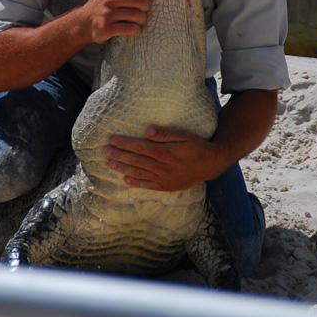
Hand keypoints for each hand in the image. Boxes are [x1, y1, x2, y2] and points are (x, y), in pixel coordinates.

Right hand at [81, 0, 149, 45]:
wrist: (84, 22)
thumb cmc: (102, 5)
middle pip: (138, 1)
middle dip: (146, 6)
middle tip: (145, 9)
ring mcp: (107, 13)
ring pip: (136, 15)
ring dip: (142, 19)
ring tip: (141, 20)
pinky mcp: (107, 28)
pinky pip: (129, 28)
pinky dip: (136, 29)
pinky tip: (135, 28)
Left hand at [105, 125, 226, 190]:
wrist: (210, 164)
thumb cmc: (196, 146)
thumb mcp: (184, 135)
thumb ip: (165, 134)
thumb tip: (147, 131)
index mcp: (166, 152)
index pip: (140, 148)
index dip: (125, 144)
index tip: (113, 140)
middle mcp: (163, 167)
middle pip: (137, 160)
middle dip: (120, 154)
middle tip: (105, 150)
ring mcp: (164, 178)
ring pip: (139, 173)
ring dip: (123, 168)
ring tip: (110, 163)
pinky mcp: (166, 186)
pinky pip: (148, 185)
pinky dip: (136, 183)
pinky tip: (125, 180)